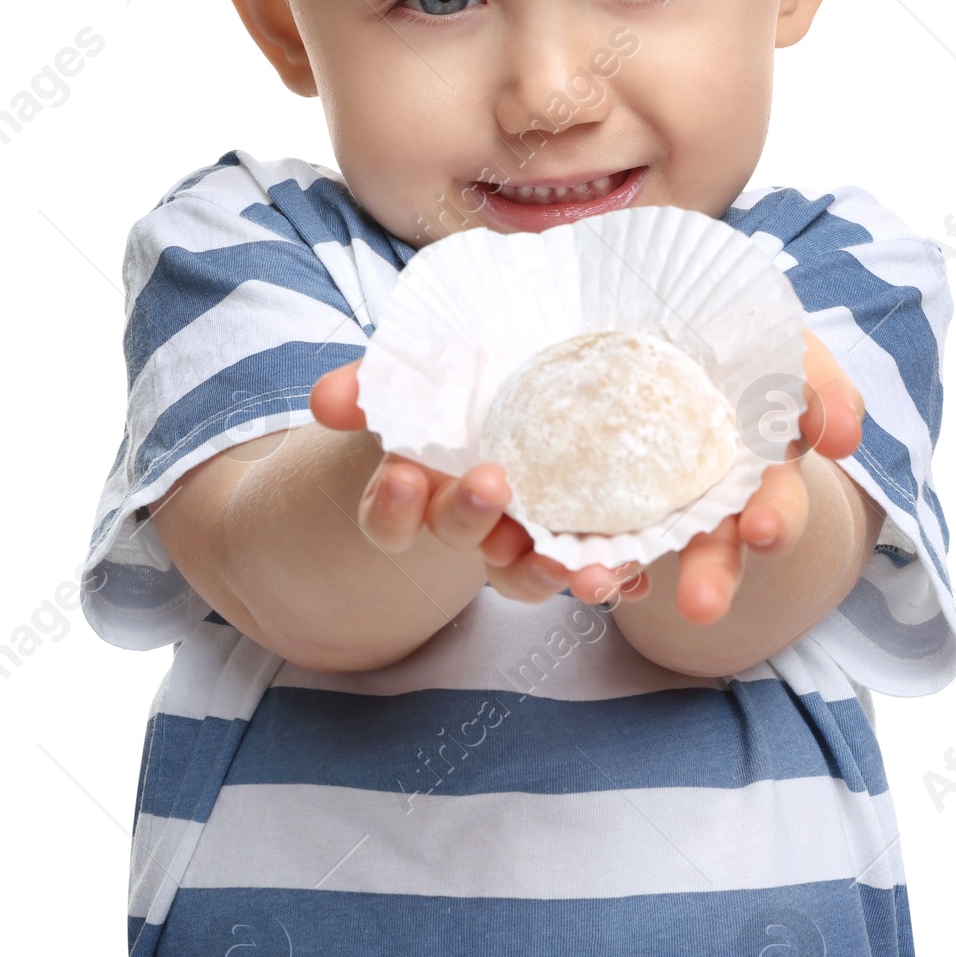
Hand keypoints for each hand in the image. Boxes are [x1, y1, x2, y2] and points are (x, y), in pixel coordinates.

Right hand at [310, 361, 600, 603]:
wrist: (537, 409)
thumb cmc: (458, 394)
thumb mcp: (419, 381)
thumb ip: (375, 386)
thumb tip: (323, 398)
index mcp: (422, 489)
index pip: (391, 515)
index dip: (393, 507)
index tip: (404, 480)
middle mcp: (470, 525)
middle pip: (461, 537)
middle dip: (470, 518)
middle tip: (492, 484)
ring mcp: (525, 541)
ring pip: (524, 574)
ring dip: (544, 572)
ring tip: (571, 564)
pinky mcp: (580, 547)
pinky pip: (592, 571)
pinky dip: (612, 575)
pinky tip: (632, 571)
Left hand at [563, 328, 864, 624]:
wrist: (653, 318)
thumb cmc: (732, 338)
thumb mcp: (782, 346)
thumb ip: (819, 382)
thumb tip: (844, 437)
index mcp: (759, 468)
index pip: (776, 502)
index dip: (776, 519)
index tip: (763, 530)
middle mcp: (708, 498)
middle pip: (714, 549)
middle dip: (710, 577)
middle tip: (701, 605)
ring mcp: (650, 501)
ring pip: (642, 550)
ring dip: (621, 572)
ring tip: (596, 586)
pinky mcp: (592, 496)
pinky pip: (581, 530)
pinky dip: (567, 549)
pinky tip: (553, 559)